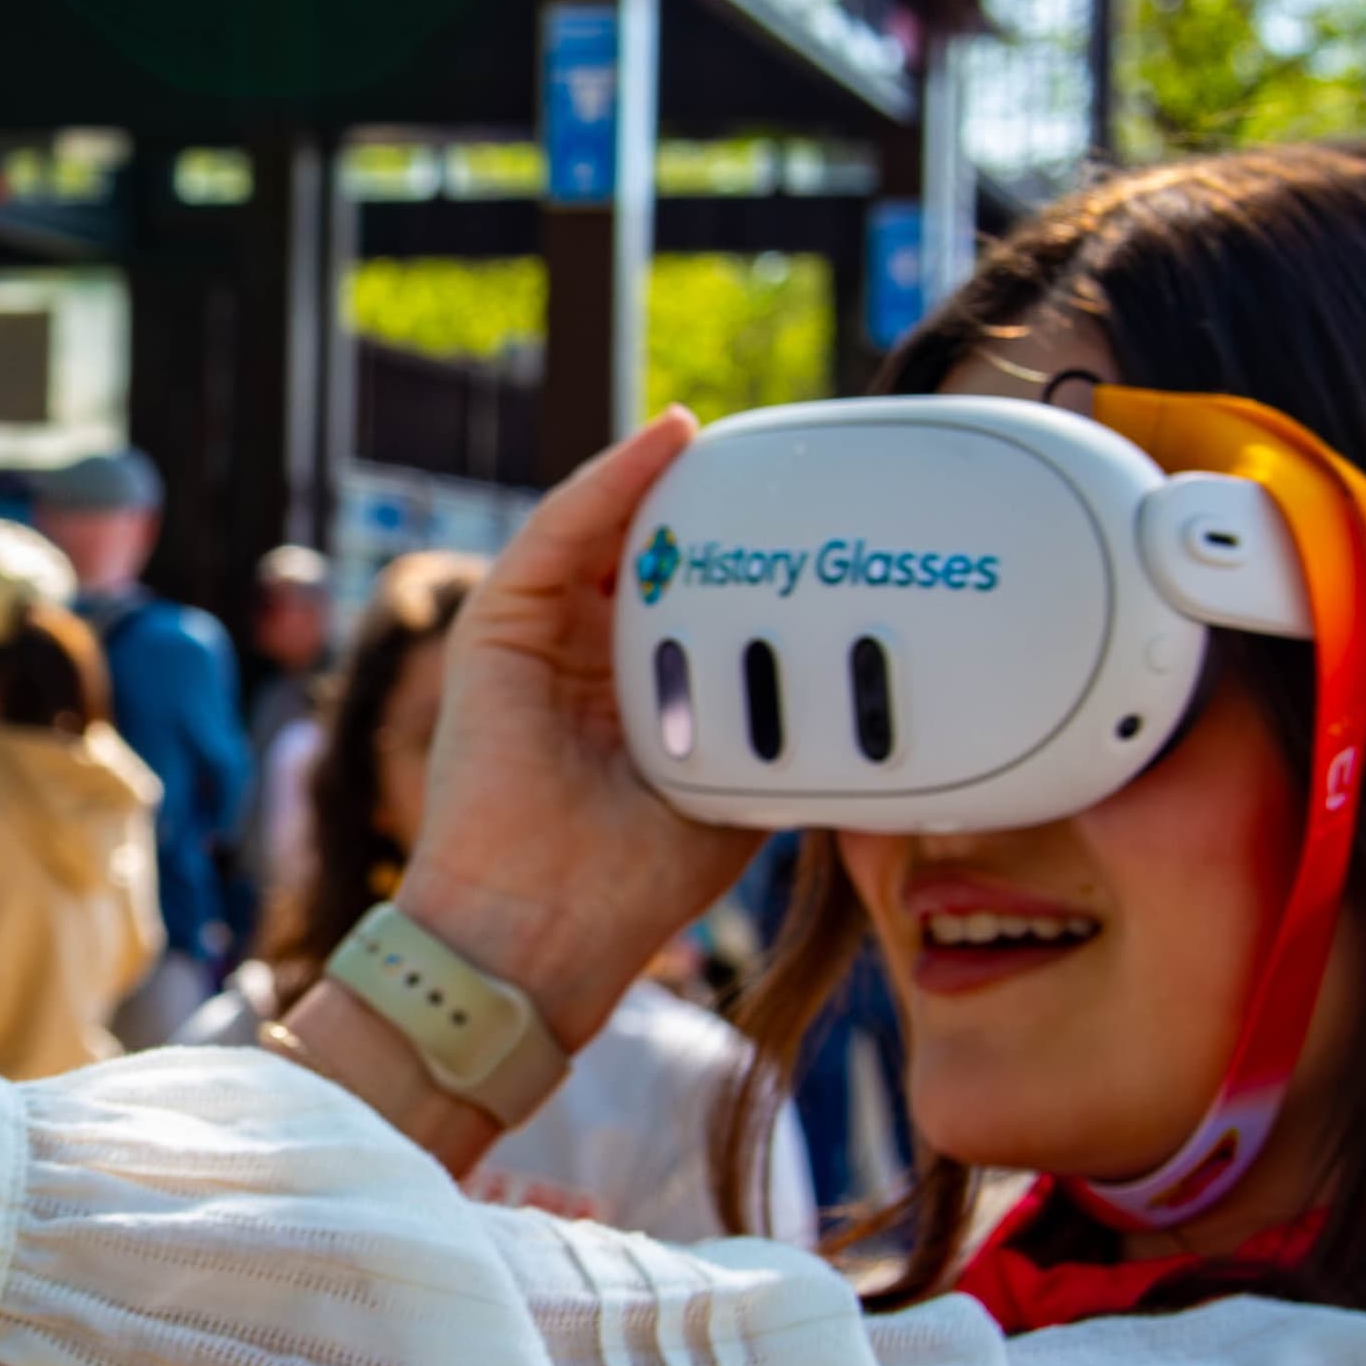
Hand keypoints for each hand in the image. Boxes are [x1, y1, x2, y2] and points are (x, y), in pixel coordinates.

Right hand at [396, 413, 760, 1045]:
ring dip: (661, 475)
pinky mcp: (496, 630)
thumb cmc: (629, 886)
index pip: (682, 597)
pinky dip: (610, 482)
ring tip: (725, 434)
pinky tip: (666, 445)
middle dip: (704, 503)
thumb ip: (780, 740)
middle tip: (775, 457)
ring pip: (600, 529)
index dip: (737, 553)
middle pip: (642, 552)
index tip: (804, 517)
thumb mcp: (736, 792)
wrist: (542, 930)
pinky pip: (559, 532)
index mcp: (629, 694)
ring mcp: (535, 640)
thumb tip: (869, 705)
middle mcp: (579, 659)